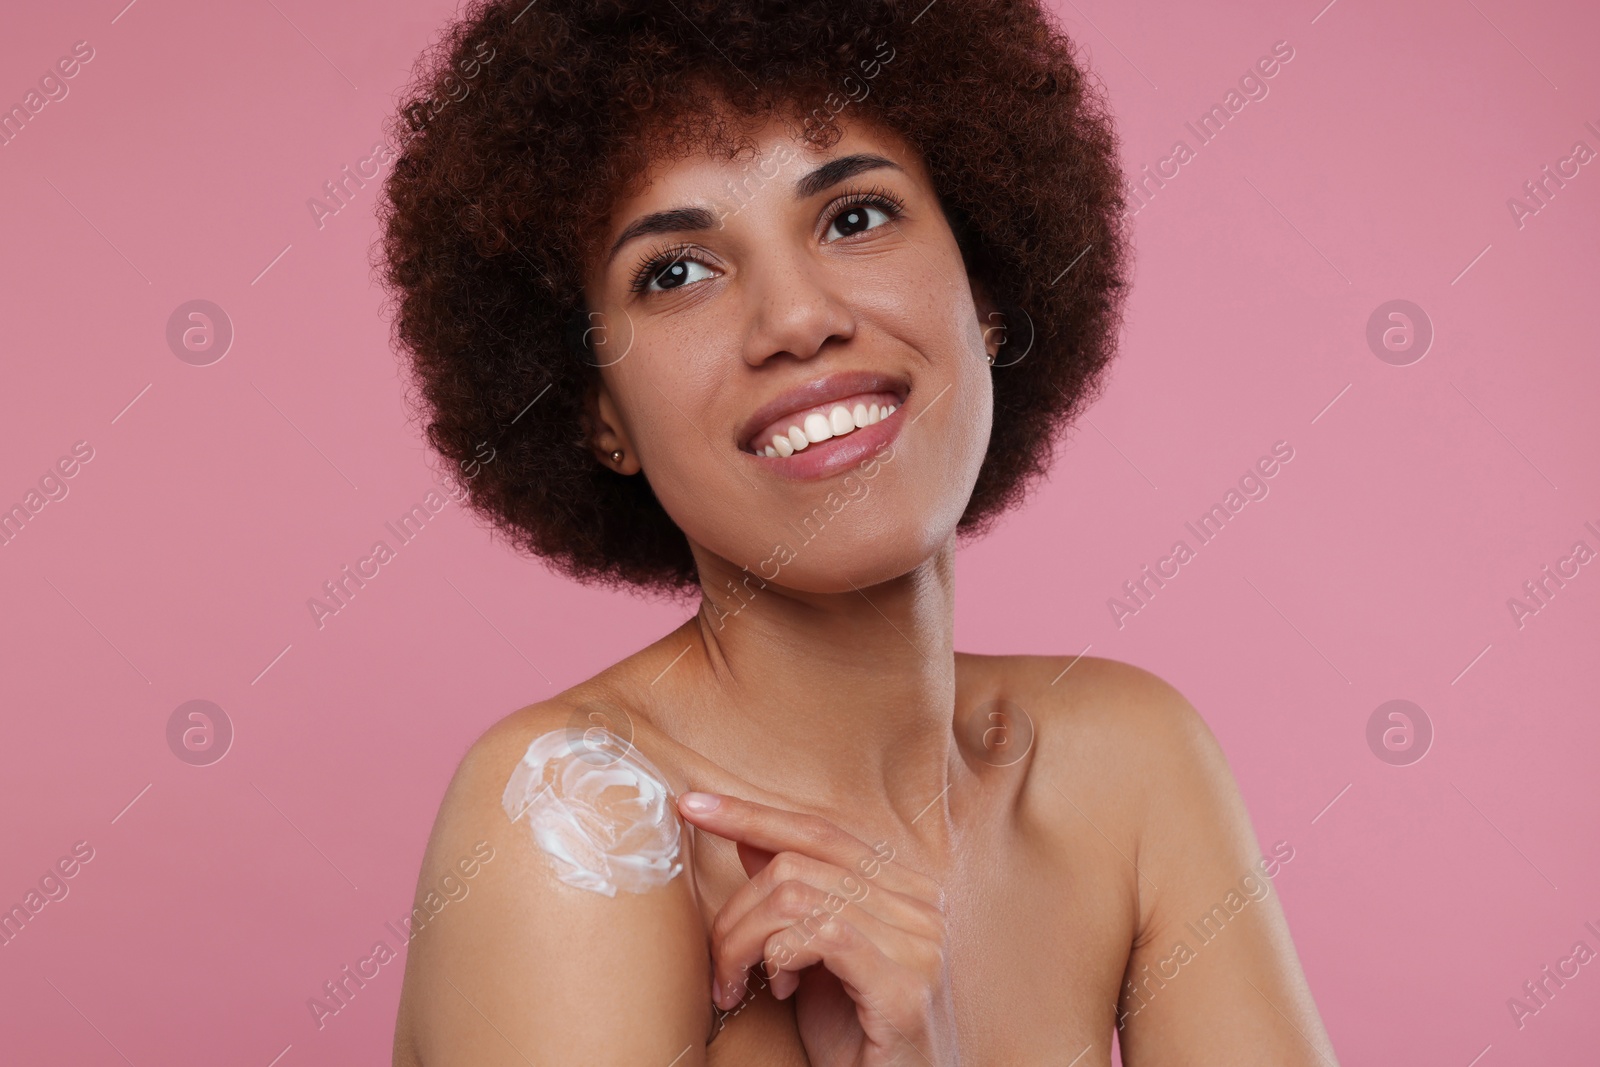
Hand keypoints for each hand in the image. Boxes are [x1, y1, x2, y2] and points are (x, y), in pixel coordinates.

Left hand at [676, 791, 957, 1065]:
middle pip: (796, 863)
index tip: (692, 805)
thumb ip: (795, 894)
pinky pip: (820, 935)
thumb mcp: (815, 956)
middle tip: (721, 966)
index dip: (751, 814)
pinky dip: (778, 957)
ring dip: (744, 943)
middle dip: (736, 912)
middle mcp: (922, 904)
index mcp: (905, 887)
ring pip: (795, 898)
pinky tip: (780, 988)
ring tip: (740, 984)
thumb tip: (747, 835)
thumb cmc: (857, 1036)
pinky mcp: (905, 985)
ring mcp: (920, 942)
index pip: (819, 830)